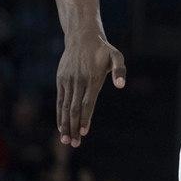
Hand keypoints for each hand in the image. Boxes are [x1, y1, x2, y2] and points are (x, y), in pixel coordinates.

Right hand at [56, 31, 125, 146]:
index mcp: (92, 79)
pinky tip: (61, 126)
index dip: (85, 118)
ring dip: (65, 124)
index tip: (84, 132)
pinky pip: (60, 100)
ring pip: (65, 106)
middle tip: (75, 144)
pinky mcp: (61, 80)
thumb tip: (121, 85)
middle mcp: (78, 81)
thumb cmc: (103, 50)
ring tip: (66, 140)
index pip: (87, 103)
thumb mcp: (116, 56)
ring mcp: (68, 81)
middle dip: (74, 127)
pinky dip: (60, 114)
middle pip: (75, 108)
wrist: (81, 37)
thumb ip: (119, 70)